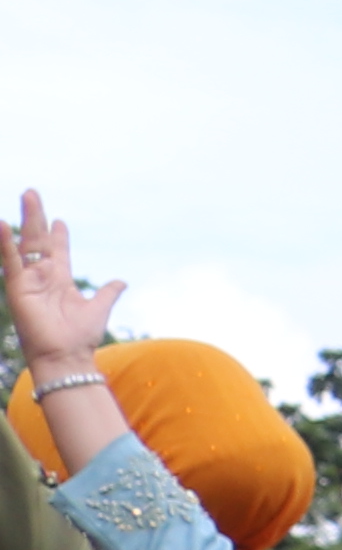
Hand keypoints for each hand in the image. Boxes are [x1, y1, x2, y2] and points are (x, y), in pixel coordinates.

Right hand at [4, 191, 118, 377]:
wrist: (66, 356)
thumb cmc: (81, 336)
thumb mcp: (99, 307)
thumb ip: (108, 292)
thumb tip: (121, 281)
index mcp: (60, 280)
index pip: (57, 250)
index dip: (58, 235)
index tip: (59, 220)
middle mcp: (42, 277)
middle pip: (38, 240)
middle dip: (37, 216)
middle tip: (32, 193)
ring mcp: (29, 280)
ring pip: (25, 243)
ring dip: (25, 219)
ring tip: (27, 195)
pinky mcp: (17, 287)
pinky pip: (10, 261)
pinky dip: (5, 243)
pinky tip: (2, 224)